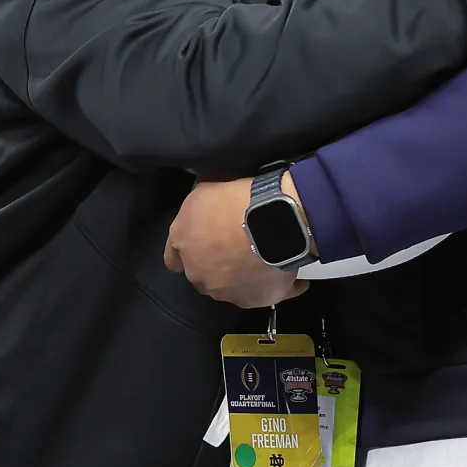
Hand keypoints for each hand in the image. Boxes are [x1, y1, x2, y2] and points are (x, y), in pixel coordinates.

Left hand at [164, 176, 309, 307]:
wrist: (273, 218)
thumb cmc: (236, 196)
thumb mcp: (209, 180)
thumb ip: (199, 184)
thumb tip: (189, 166)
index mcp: (183, 242)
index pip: (173, 257)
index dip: (188, 248)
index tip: (201, 242)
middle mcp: (199, 273)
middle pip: (203, 274)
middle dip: (215, 263)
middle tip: (236, 244)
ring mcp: (227, 291)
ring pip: (232, 287)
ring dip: (243, 275)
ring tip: (265, 257)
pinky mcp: (256, 300)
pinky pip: (266, 294)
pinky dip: (277, 286)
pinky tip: (293, 278)